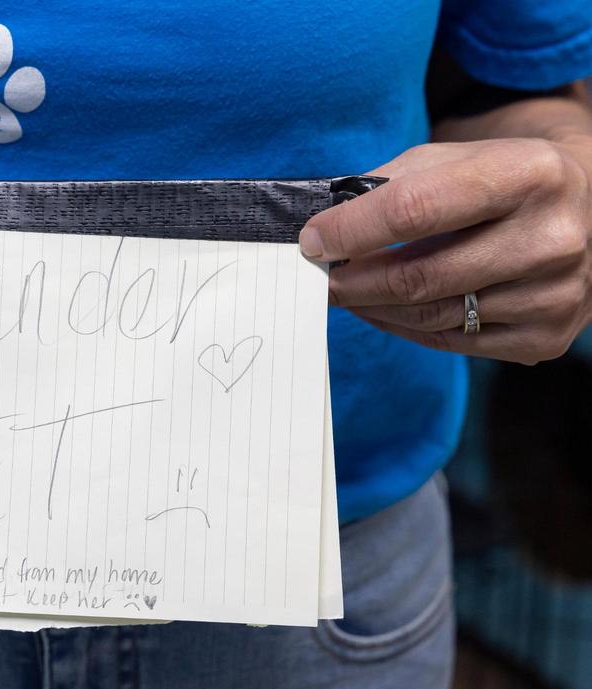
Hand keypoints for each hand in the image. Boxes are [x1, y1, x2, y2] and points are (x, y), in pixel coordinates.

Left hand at [300, 137, 591, 363]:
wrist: (584, 208)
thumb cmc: (498, 179)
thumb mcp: (452, 159)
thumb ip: (388, 187)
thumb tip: (321, 231)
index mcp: (528, 175)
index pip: (415, 210)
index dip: (352, 230)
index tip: (311, 240)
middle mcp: (553, 237)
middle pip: (419, 276)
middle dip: (352, 281)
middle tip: (318, 277)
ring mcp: (555, 294)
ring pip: (430, 315)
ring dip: (372, 306)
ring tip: (346, 290)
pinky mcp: (547, 336)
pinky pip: (451, 342)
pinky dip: (403, 327)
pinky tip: (382, 309)